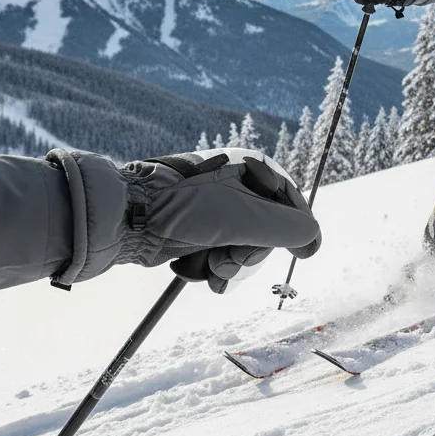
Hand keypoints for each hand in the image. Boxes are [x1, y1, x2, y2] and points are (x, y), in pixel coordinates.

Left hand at [47, 148, 321, 293]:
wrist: (121, 218)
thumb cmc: (185, 209)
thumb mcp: (245, 218)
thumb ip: (288, 229)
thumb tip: (313, 241)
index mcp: (249, 167)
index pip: (290, 200)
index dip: (298, 227)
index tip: (305, 254)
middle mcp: (232, 183)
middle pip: (264, 229)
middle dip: (248, 253)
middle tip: (230, 264)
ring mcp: (210, 206)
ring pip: (239, 245)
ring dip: (225, 264)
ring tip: (206, 268)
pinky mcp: (191, 226)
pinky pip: (215, 251)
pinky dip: (205, 264)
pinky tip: (189, 266)